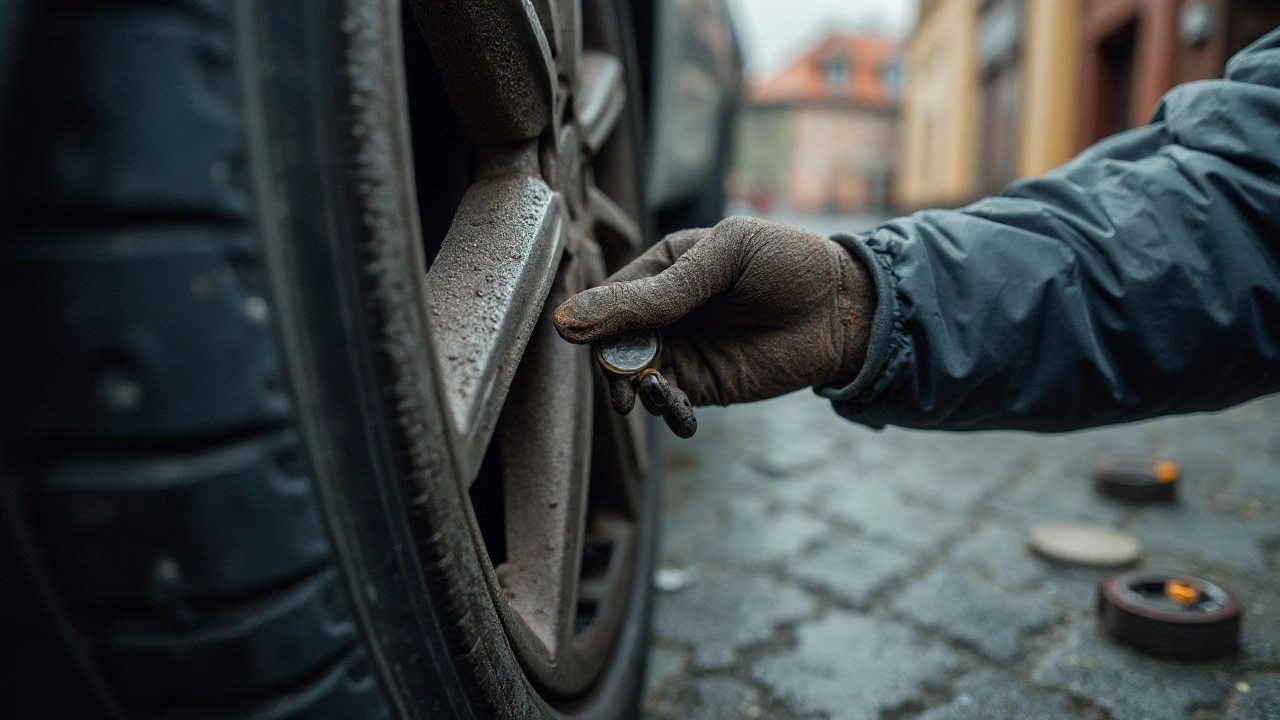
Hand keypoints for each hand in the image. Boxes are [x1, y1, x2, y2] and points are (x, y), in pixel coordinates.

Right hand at [553, 216, 875, 411]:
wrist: (849, 309)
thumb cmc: (789, 264)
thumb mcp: (722, 261)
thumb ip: (656, 293)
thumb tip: (572, 318)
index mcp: (663, 266)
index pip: (609, 296)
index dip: (598, 322)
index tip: (603, 345)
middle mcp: (665, 309)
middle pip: (613, 341)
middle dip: (614, 364)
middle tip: (628, 383)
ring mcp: (683, 348)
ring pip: (634, 376)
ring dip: (637, 391)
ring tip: (659, 394)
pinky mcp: (704, 383)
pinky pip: (667, 401)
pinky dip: (665, 411)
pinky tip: (681, 412)